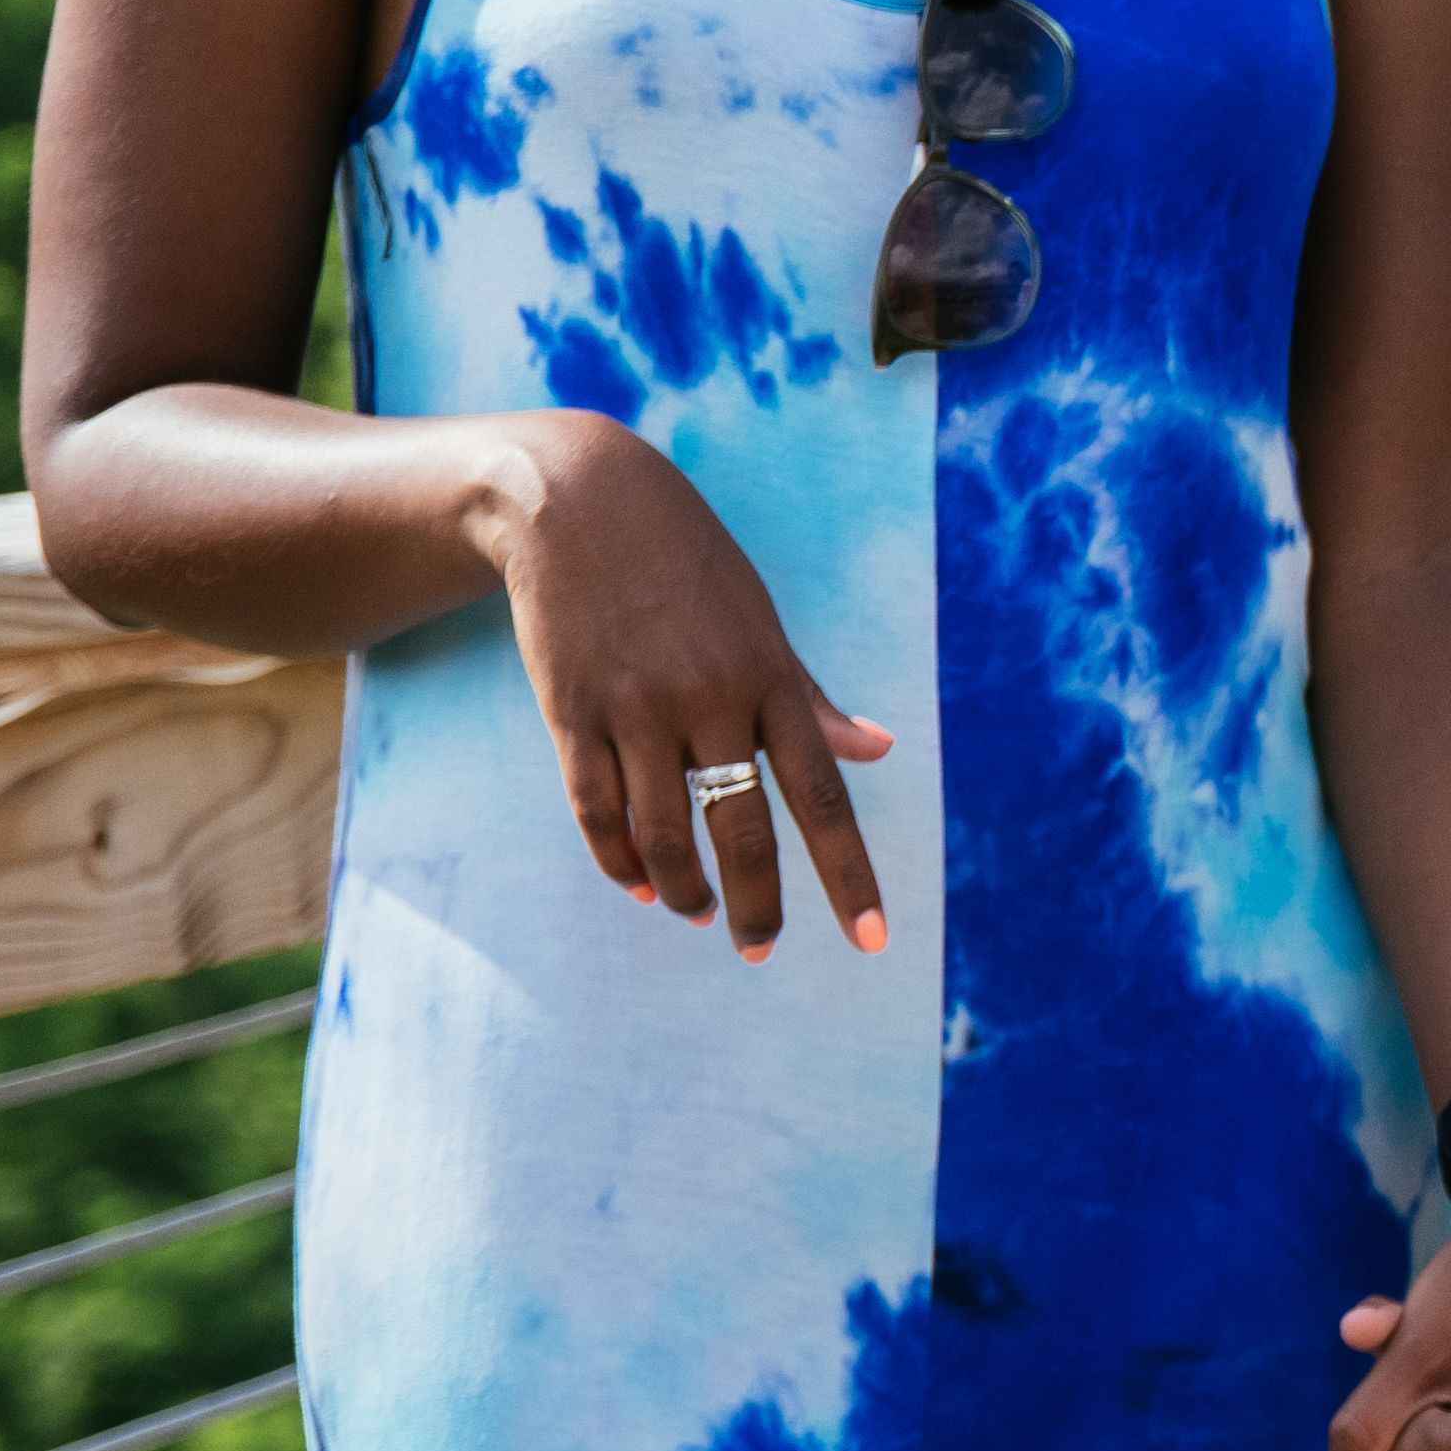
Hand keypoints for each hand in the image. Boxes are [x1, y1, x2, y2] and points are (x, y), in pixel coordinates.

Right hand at [481, 409, 897, 956]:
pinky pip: (597, 809)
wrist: (574, 502)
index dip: (850, 876)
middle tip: (759, 949)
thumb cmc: (686, 565)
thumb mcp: (760, 621)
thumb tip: (879, 750)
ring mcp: (636, 709)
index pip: (824, 797)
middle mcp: (709, 700)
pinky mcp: (571, 711)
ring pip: (664, 834)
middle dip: (757, 905)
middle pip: (743, 830)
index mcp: (771, 679)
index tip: (873, 941)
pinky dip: (619, 858)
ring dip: (684, 889)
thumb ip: (811, 698)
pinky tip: (639, 884)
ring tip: (697, 912)